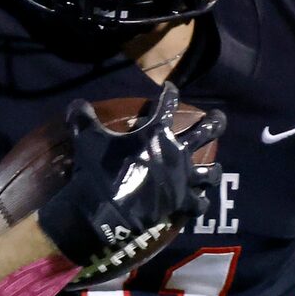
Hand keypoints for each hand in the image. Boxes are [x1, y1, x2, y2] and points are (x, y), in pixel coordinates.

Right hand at [35, 86, 222, 280]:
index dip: (170, 93)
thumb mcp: (86, 138)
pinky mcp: (181, 202)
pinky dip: (201, 203)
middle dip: (215, 122)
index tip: (170, 87)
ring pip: (210, 171)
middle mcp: (176, 152)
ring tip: (218, 168)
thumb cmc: (98, 170)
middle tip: (219, 117)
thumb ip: (83, 118)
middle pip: (205, 132)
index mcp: (156, 132)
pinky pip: (199, 204)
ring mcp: (182, 178)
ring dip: (215, 169)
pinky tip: (202, 202)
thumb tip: (75, 103)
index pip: (167, 104)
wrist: (105, 208)